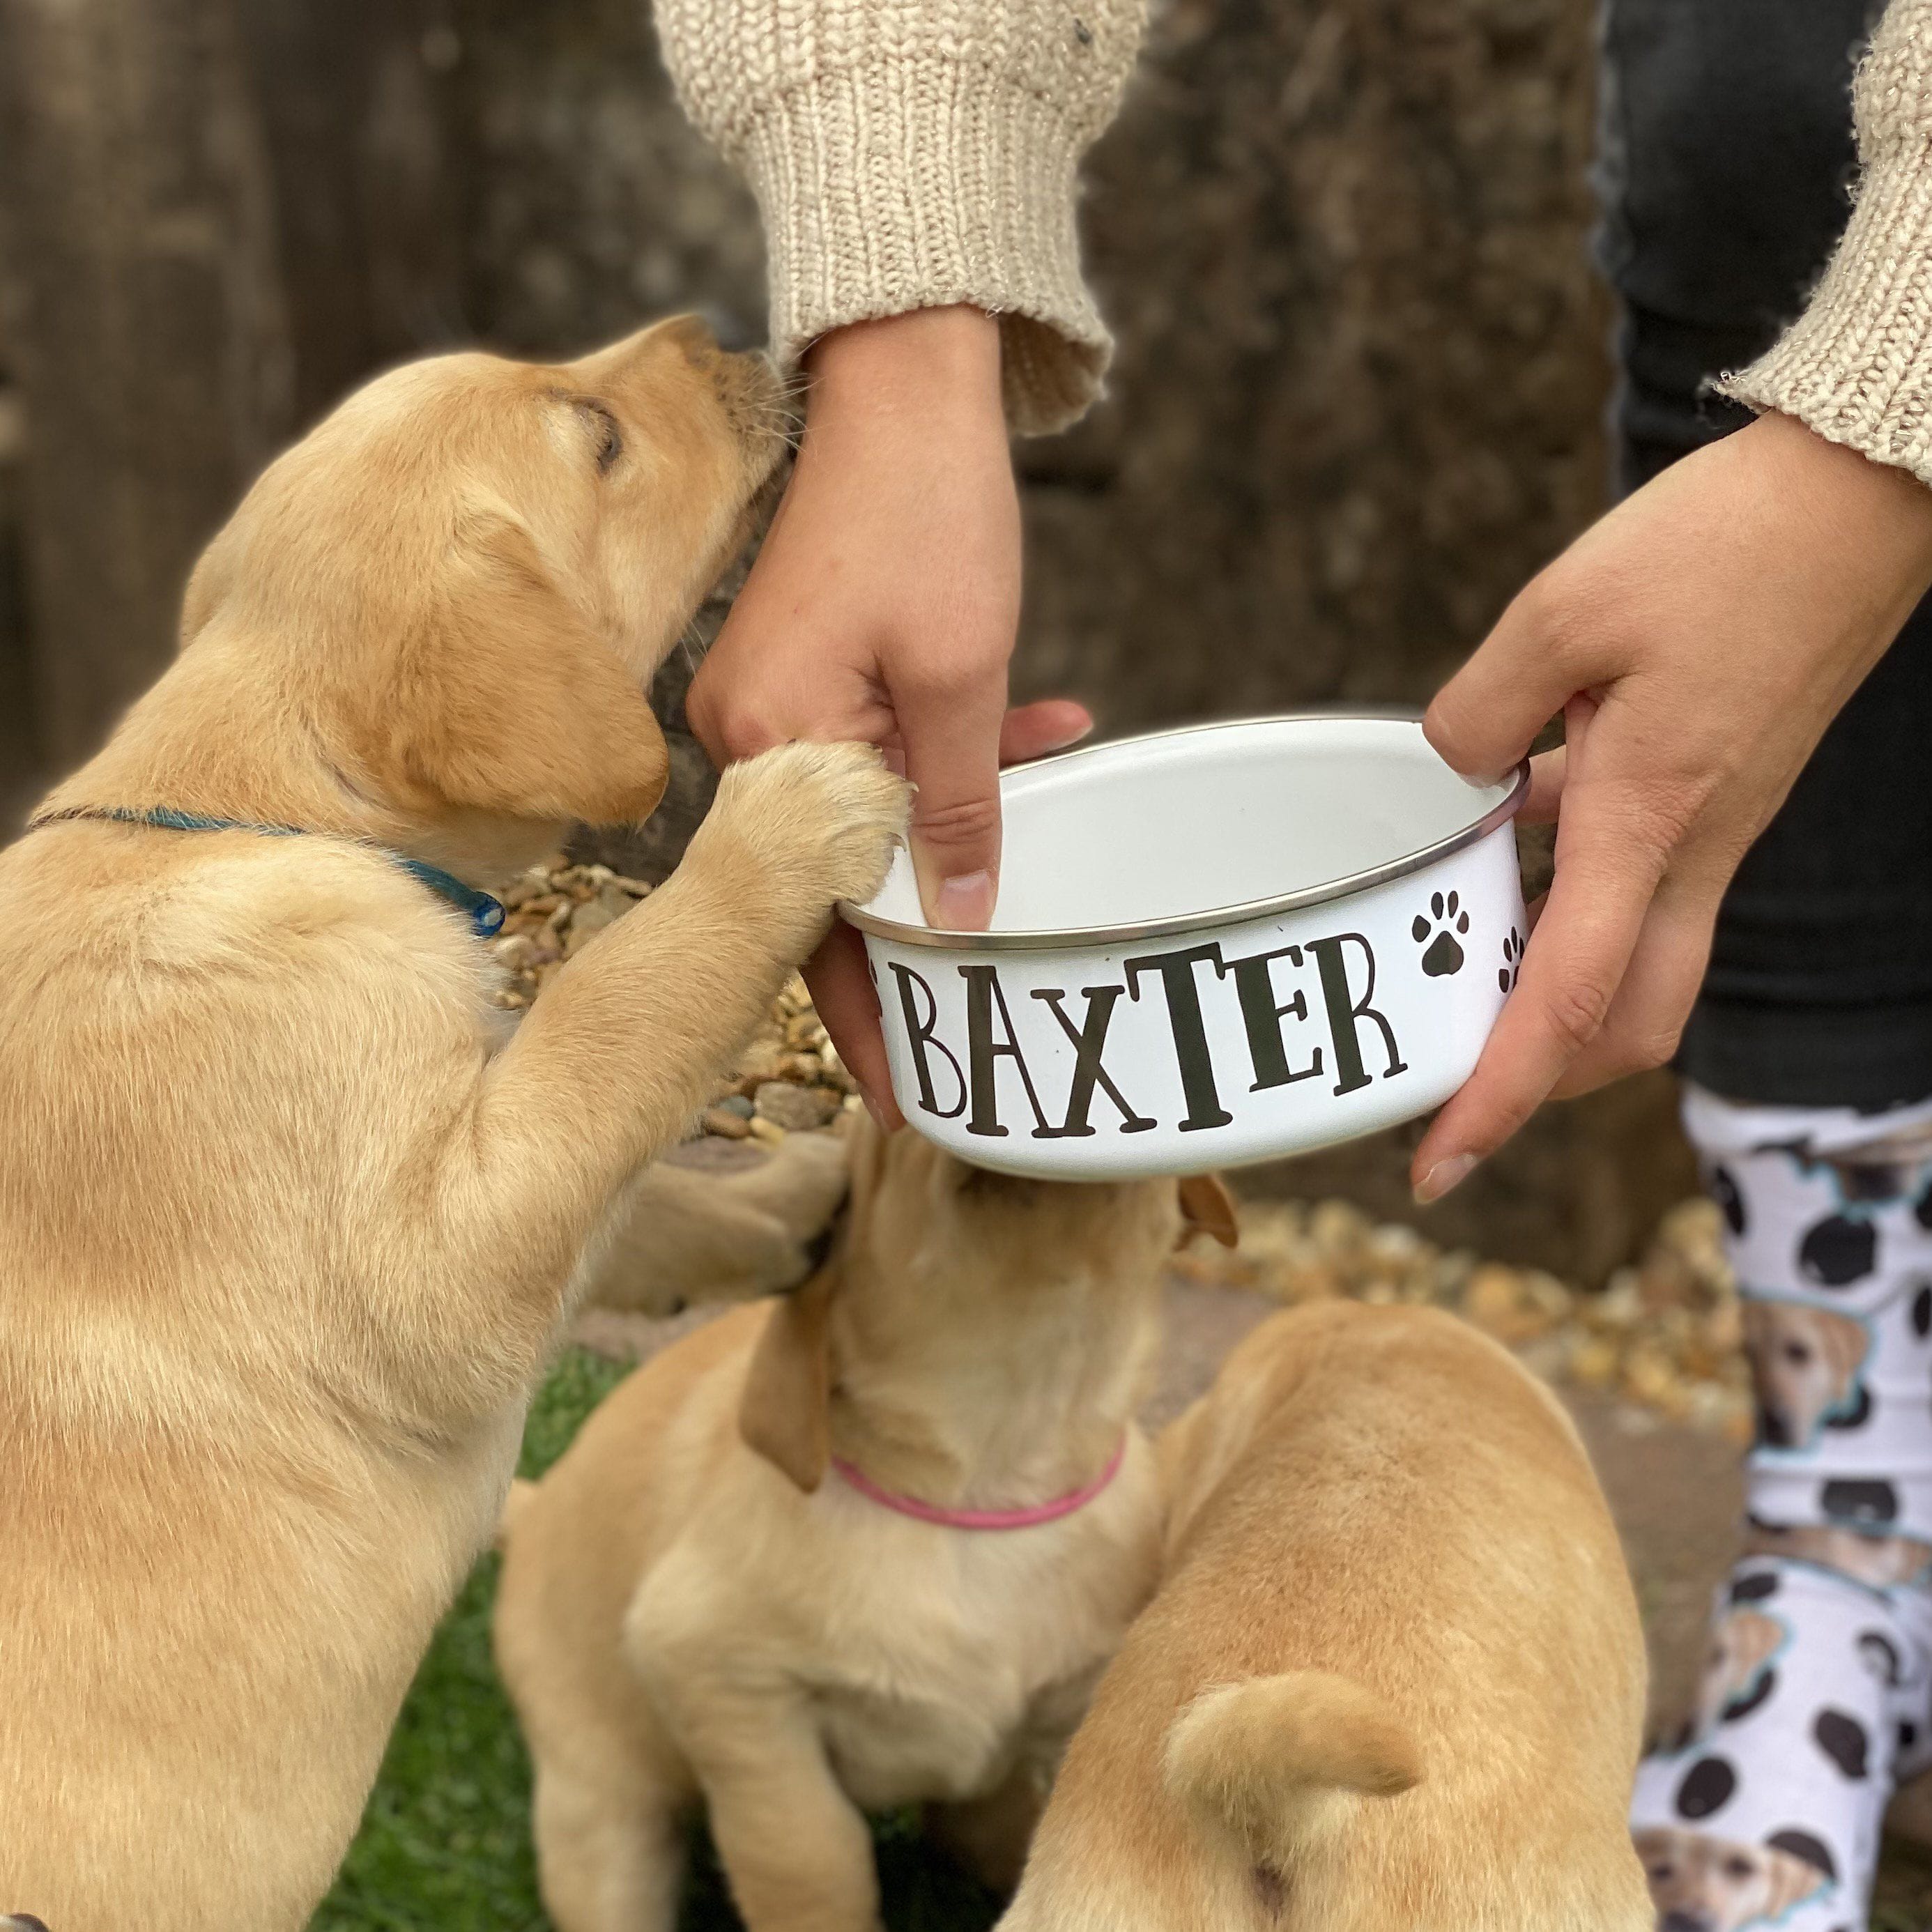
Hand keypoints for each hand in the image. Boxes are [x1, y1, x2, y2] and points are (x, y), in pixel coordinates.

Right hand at [686, 307, 1089, 1122]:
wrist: (903, 381)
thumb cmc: (927, 511)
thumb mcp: (961, 680)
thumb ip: (963, 811)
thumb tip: (963, 926)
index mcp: (763, 742)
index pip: (814, 916)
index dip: (866, 1012)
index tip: (908, 1094)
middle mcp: (744, 733)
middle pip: (838, 872)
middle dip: (934, 917)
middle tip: (1000, 995)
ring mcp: (771, 701)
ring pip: (871, 809)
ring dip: (965, 818)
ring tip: (1062, 818)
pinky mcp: (805, 671)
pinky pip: (875, 749)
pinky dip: (950, 757)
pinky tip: (1044, 739)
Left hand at [1413, 411, 1931, 1201]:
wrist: (1860, 496)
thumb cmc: (1728, 545)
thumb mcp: (1561, 612)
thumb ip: (1480, 711)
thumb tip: (1446, 768)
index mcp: (1647, 822)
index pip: (1563, 1003)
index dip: (1496, 1096)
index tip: (1437, 1162)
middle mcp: (1694, 850)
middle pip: (1623, 1024)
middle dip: (1540, 1077)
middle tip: (1448, 1080)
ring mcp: (1717, 828)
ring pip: (1637, 963)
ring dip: (1552, 988)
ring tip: (1454, 966)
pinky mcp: (1722, 791)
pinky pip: (1643, 884)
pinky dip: (1572, 893)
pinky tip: (1507, 836)